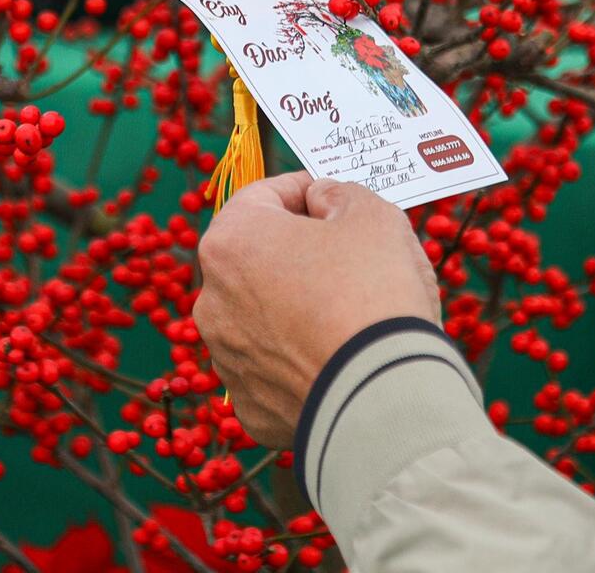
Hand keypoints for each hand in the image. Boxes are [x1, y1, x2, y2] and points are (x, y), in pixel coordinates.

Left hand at [194, 173, 439, 447]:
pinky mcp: (250, 405)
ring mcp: (227, 356)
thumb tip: (323, 200)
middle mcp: (213, 298)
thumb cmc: (373, 292)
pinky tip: (341, 355)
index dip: (307, 190)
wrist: (381, 396)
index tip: (336, 199)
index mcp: (232, 240)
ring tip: (352, 312)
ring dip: (297, 304)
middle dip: (301, 251)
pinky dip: (302, 356)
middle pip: (260, 257)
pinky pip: (276, 366)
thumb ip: (340, 193)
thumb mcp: (371, 214)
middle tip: (351, 256)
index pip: (265, 195)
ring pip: (265, 314)